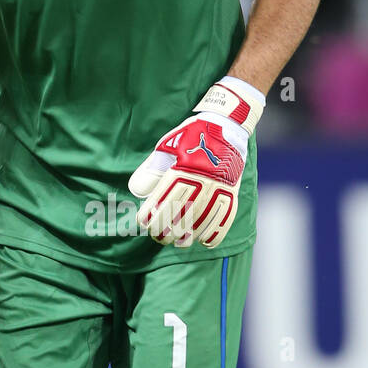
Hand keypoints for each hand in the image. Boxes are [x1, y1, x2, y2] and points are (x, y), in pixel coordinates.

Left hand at [128, 77, 264, 247]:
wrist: (226, 126)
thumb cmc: (191, 137)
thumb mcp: (167, 146)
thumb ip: (151, 169)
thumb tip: (137, 191)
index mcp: (181, 170)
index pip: (161, 202)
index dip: (150, 217)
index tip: (144, 222)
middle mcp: (200, 182)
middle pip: (179, 217)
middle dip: (165, 231)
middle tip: (158, 236)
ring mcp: (218, 189)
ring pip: (200, 223)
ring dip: (187, 236)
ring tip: (178, 241)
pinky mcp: (231, 193)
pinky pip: (224, 219)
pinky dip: (213, 233)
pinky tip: (203, 240)